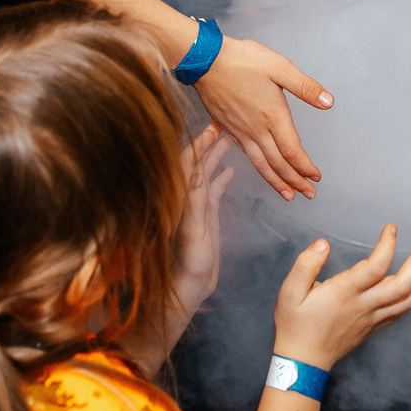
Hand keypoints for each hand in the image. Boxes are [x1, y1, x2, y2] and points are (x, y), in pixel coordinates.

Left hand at [172, 126, 237, 316]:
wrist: (190, 285)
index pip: (188, 164)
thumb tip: (197, 174)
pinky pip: (214, 190)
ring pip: (206, 173)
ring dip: (215, 156)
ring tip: (227, 139)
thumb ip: (195, 204)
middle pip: (197, 164)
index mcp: (182, 199)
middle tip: (221, 125)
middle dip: (207, 144)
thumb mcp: (195, 233)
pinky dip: (221, 177)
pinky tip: (229, 168)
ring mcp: (197, 206)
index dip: (198, 144)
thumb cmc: (189, 264)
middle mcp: (187, 198)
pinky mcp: (206, 215)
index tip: (211, 128)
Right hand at [193, 34, 332, 198]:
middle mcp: (256, 129)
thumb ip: (305, 86)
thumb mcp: (279, 66)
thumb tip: (328, 102)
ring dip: (277, 182)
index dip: (305, 167)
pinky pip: (247, 156)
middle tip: (309, 194)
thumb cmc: (242, 60)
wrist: (205, 60)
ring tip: (289, 195)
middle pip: (278, 163)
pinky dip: (259, 169)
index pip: (292, 151)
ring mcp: (240, 132)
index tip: (316, 177)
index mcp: (272, 116)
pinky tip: (263, 170)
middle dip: (295, 181)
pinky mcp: (228, 129)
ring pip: (261, 164)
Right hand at [271, 223, 410, 368]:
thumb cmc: (295, 325)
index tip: (392, 228)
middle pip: (402, 285)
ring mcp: (372, 318)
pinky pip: (402, 311)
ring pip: (408, 301)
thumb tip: (322, 244)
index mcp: (344, 293)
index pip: (374, 267)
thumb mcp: (289, 292)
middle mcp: (364, 305)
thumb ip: (305, 265)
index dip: (387, 246)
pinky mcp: (374, 326)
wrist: (303, 361)